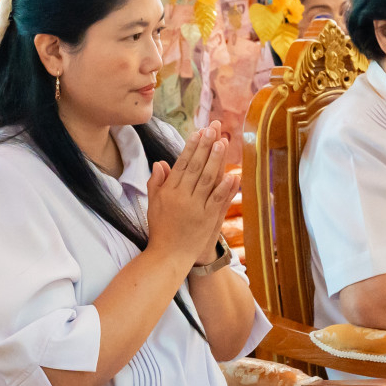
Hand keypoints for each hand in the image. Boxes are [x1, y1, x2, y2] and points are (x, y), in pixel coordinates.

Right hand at [145, 122, 240, 266]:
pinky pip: (217, 200)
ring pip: (206, 179)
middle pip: (195, 167)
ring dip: (215, 160)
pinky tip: (232, 174)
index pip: (181, 164)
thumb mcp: (153, 204)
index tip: (198, 133)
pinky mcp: (207, 220)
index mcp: (168, 192)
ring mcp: (195, 208)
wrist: (168, 256)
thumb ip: (156, 183)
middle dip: (205, 147)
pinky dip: (225, 187)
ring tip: (222, 142)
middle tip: (212, 129)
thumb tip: (160, 162)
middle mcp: (181, 197)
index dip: (191, 148)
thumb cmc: (160, 229)